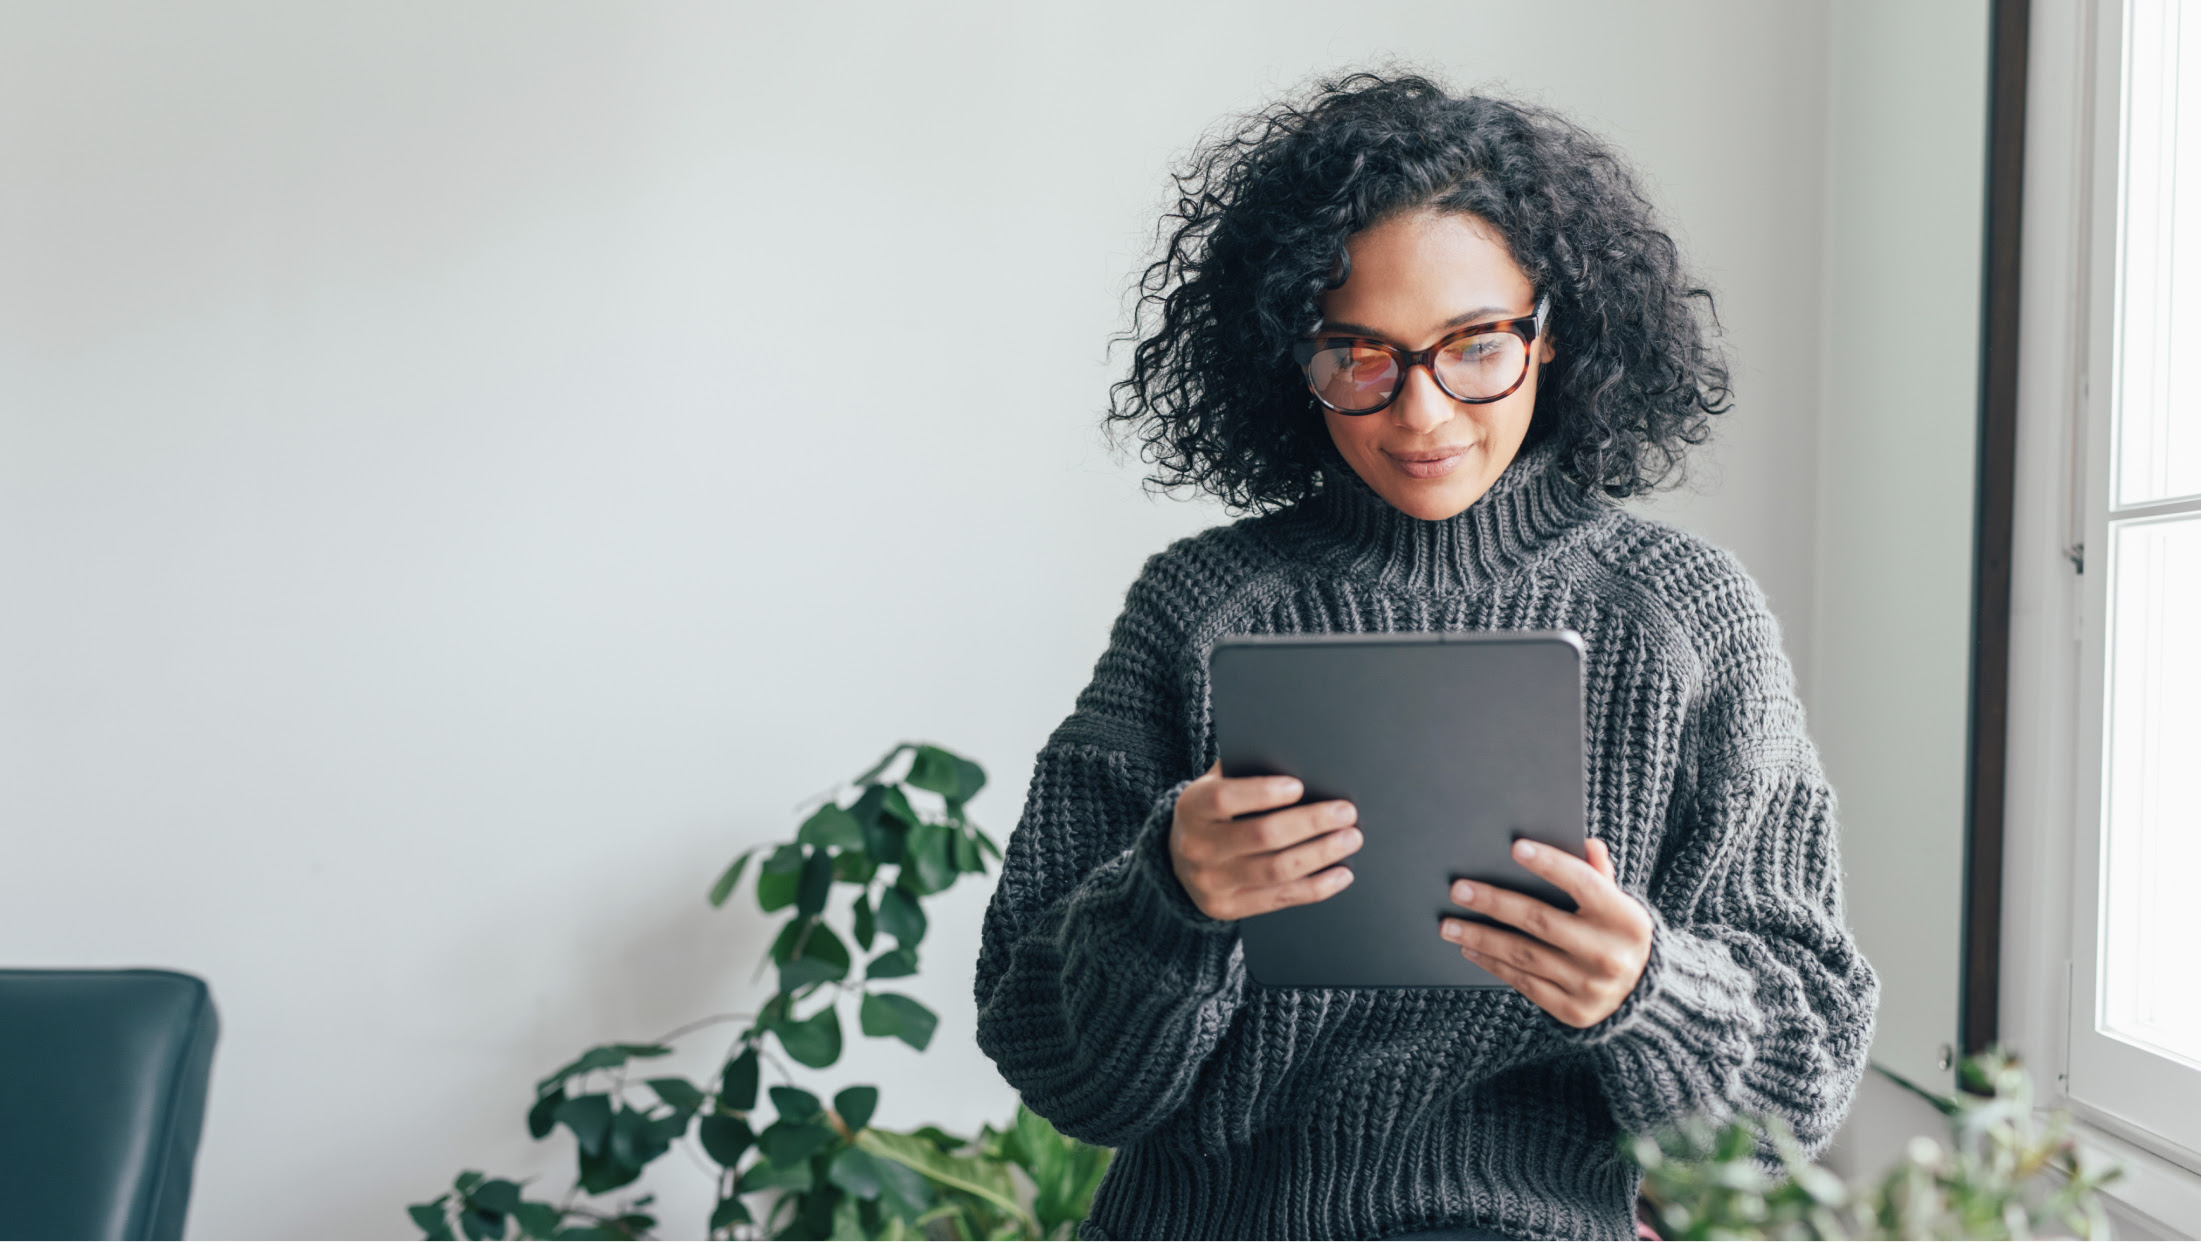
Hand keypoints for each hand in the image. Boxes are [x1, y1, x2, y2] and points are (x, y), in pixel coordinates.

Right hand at [1170, 764, 1361, 920]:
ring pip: (1276, 870)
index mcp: (1191, 808)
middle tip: (1346, 812)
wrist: (1180, 860)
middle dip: (1311, 823)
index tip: (1299, 786)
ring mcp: (1211, 883)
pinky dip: (1316, 887)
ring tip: (1350, 839)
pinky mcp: (1227, 908)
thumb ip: (1246, 773)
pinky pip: (1280, 899)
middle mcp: (1196, 848)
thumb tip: (1302, 766)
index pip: (1224, 799)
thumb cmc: (1214, 812)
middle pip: (1262, 836)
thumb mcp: (1216, 785)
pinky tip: (1341, 874)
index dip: (1262, 793)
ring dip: (1321, 854)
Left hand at [1439, 838, 1652, 1027]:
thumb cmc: (1617, 934)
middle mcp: (1609, 954)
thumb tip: (1586, 844)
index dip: (1550, 864)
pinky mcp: (1573, 1011)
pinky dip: (1493, 964)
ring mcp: (1590, 986)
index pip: (1583, 883)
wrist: (1642, 996)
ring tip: (1449, 923)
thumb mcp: (1619, 904)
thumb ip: (1599, 875)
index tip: (1515, 847)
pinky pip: (1524, 983)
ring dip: (1481, 936)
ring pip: (1524, 955)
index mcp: (1626, 919)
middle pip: (1541, 921)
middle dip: (1495, 903)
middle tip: (1459, 889)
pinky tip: (1470, 948)